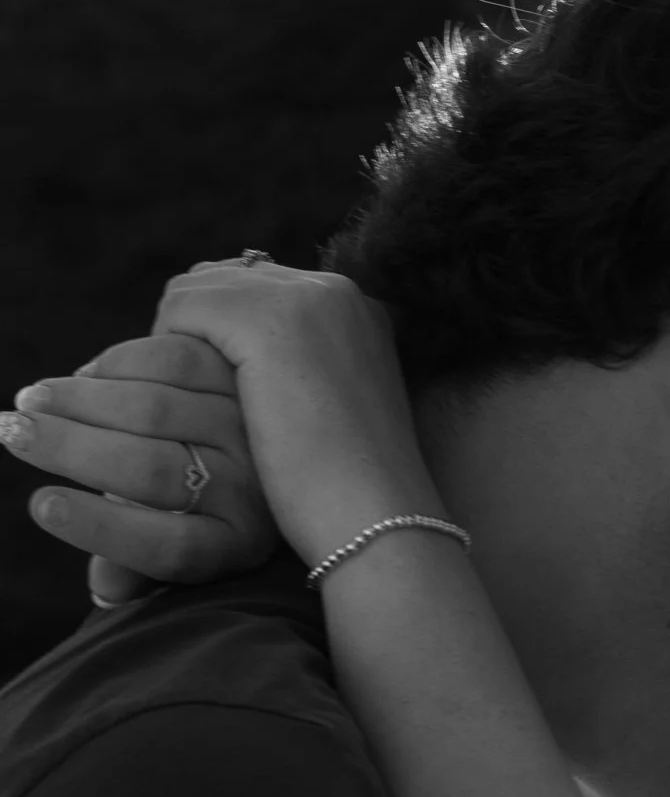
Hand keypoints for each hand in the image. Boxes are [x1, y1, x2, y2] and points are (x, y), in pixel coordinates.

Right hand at [2, 331, 278, 598]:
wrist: (280, 450)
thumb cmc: (199, 512)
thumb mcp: (178, 550)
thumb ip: (134, 569)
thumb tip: (105, 586)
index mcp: (233, 546)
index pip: (168, 548)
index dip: (100, 530)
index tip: (40, 504)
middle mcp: (252, 490)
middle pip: (152, 472)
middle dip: (71, 450)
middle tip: (12, 432)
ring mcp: (251, 428)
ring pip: (157, 409)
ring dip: (82, 399)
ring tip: (30, 399)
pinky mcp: (244, 375)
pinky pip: (175, 359)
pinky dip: (119, 362)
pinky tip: (83, 375)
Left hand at [150, 257, 438, 570]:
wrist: (377, 517)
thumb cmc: (350, 489)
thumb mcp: (327, 412)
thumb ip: (295, 370)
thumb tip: (234, 356)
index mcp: (356, 309)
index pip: (259, 287)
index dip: (220, 330)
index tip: (199, 380)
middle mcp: (334, 289)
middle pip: (225, 279)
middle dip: (194, 329)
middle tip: (171, 391)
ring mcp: (304, 298)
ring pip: (198, 289)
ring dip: (175, 341)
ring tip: (169, 399)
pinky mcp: (268, 320)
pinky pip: (182, 310)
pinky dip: (165, 351)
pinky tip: (175, 401)